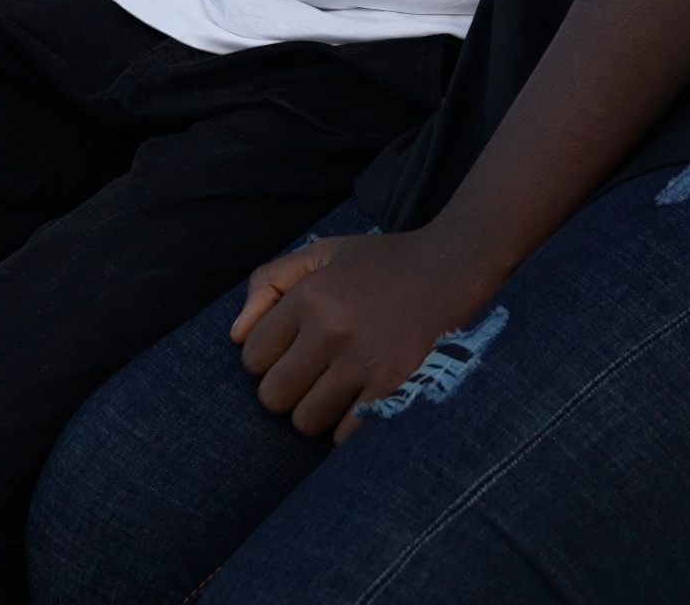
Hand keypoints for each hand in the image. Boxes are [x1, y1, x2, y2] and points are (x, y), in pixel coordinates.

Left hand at [231, 228, 505, 442]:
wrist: (456, 266)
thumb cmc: (383, 263)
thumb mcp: (324, 253)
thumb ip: (270, 281)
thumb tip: (233, 337)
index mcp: (311, 295)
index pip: (251, 356)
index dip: (267, 357)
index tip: (292, 350)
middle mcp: (333, 329)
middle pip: (272, 397)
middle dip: (287, 390)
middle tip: (313, 374)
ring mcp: (366, 362)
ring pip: (305, 421)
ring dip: (317, 411)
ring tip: (340, 387)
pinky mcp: (397, 389)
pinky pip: (344, 435)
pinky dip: (348, 426)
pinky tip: (362, 401)